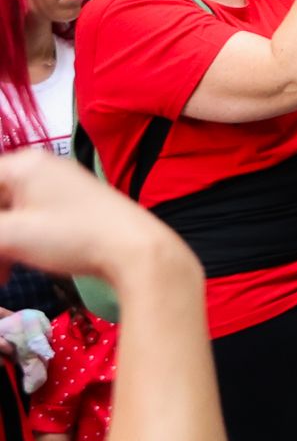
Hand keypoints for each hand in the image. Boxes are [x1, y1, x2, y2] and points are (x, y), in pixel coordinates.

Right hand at [0, 150, 184, 288]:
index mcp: (23, 164)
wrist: (138, 251)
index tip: (0, 244)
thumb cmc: (73, 237)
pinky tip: (13, 270)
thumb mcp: (10, 235)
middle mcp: (41, 168)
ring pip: (9, 215)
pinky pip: (29, 222)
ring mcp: (59, 187)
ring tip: (2, 276)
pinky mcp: (73, 208)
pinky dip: (16, 245)